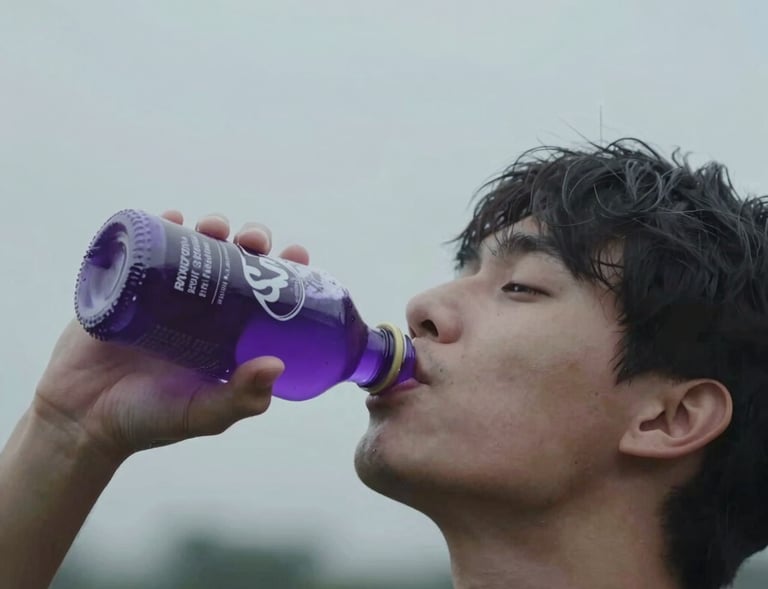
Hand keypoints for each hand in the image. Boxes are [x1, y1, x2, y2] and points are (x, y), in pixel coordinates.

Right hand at [34, 211, 310, 462]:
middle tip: (253, 241)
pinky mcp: (128, 287)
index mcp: (228, 337)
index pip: (265, 297)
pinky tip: (173, 217)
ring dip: (211, 228)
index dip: (283, 273)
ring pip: (197, 249)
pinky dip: (161, 226)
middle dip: (251, 242)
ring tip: (214, 227)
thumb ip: (240, 398)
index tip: (296, 254)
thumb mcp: (202, 414)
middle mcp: (203, 313)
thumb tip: (278, 364)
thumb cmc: (147, 420)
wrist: (79, 419)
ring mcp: (165, 296)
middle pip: (236, 263)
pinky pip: (147, 249)